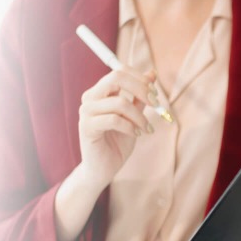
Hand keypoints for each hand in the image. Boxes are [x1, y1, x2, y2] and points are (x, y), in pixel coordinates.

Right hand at [73, 69, 156, 185]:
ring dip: (139, 116)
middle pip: (116, 77)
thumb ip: (139, 96)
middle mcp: (89, 98)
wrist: (103, 169)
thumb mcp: (133, 116)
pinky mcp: (87, 127)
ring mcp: (86, 112)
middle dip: (140, 88)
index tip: (154, 94)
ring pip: (119, 102)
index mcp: (99, 92)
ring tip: (146, 129)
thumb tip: (151, 73)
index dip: (140, 78)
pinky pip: (114, 120)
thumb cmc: (117, 143)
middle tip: (155, 103)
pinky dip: (130, 127)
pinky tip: (136, 134)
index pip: (119, 71)